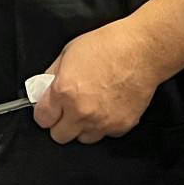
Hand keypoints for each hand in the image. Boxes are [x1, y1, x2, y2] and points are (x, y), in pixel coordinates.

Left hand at [33, 19, 161, 143]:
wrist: (141, 51)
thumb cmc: (108, 45)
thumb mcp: (69, 52)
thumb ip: (52, 75)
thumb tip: (44, 88)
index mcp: (64, 91)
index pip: (42, 119)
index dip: (44, 113)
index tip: (48, 109)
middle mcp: (81, 111)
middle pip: (59, 136)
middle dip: (60, 123)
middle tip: (66, 110)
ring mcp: (102, 122)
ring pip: (83, 138)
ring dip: (82, 127)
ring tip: (90, 107)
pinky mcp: (121, 126)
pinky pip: (105, 134)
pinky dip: (104, 124)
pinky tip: (107, 107)